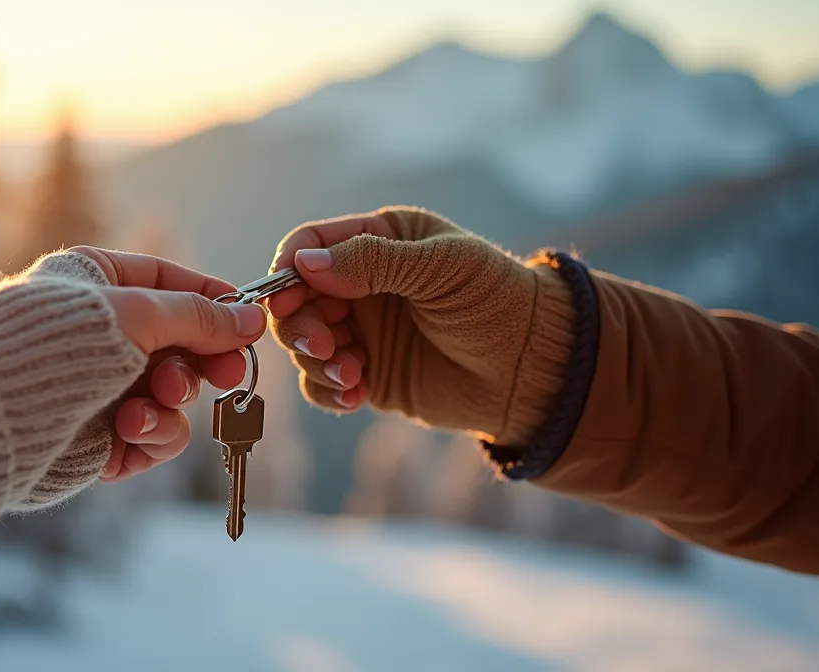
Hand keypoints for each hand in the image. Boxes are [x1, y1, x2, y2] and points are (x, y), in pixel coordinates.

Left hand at [65, 247, 266, 480]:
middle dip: (199, 363)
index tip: (249, 322)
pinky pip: (152, 435)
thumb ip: (200, 318)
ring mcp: (100, 386)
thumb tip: (253, 318)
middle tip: (227, 375)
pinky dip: (151, 435)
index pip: (170, 282)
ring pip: (171, 396)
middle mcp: (99, 332)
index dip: (213, 301)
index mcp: (96, 282)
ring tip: (148, 407)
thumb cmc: (57, 345)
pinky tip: (130, 433)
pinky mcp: (100, 436)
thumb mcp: (138, 316)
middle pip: (179, 344)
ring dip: (170, 404)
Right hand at [265, 207, 574, 443]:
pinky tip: (357, 396)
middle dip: (299, 324)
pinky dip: (328, 391)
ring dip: (316, 362)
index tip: (283, 297)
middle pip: (297, 298)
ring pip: (304, 343)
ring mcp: (363, 331)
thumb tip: (304, 263)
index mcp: (379, 240)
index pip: (311, 245)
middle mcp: (362, 283)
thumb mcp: (441, 268)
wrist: (535, 368)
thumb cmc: (497, 302)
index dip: (289, 269)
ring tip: (353, 375)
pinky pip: (324, 383)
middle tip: (322, 347)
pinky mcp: (368, 374)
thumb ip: (373, 261)